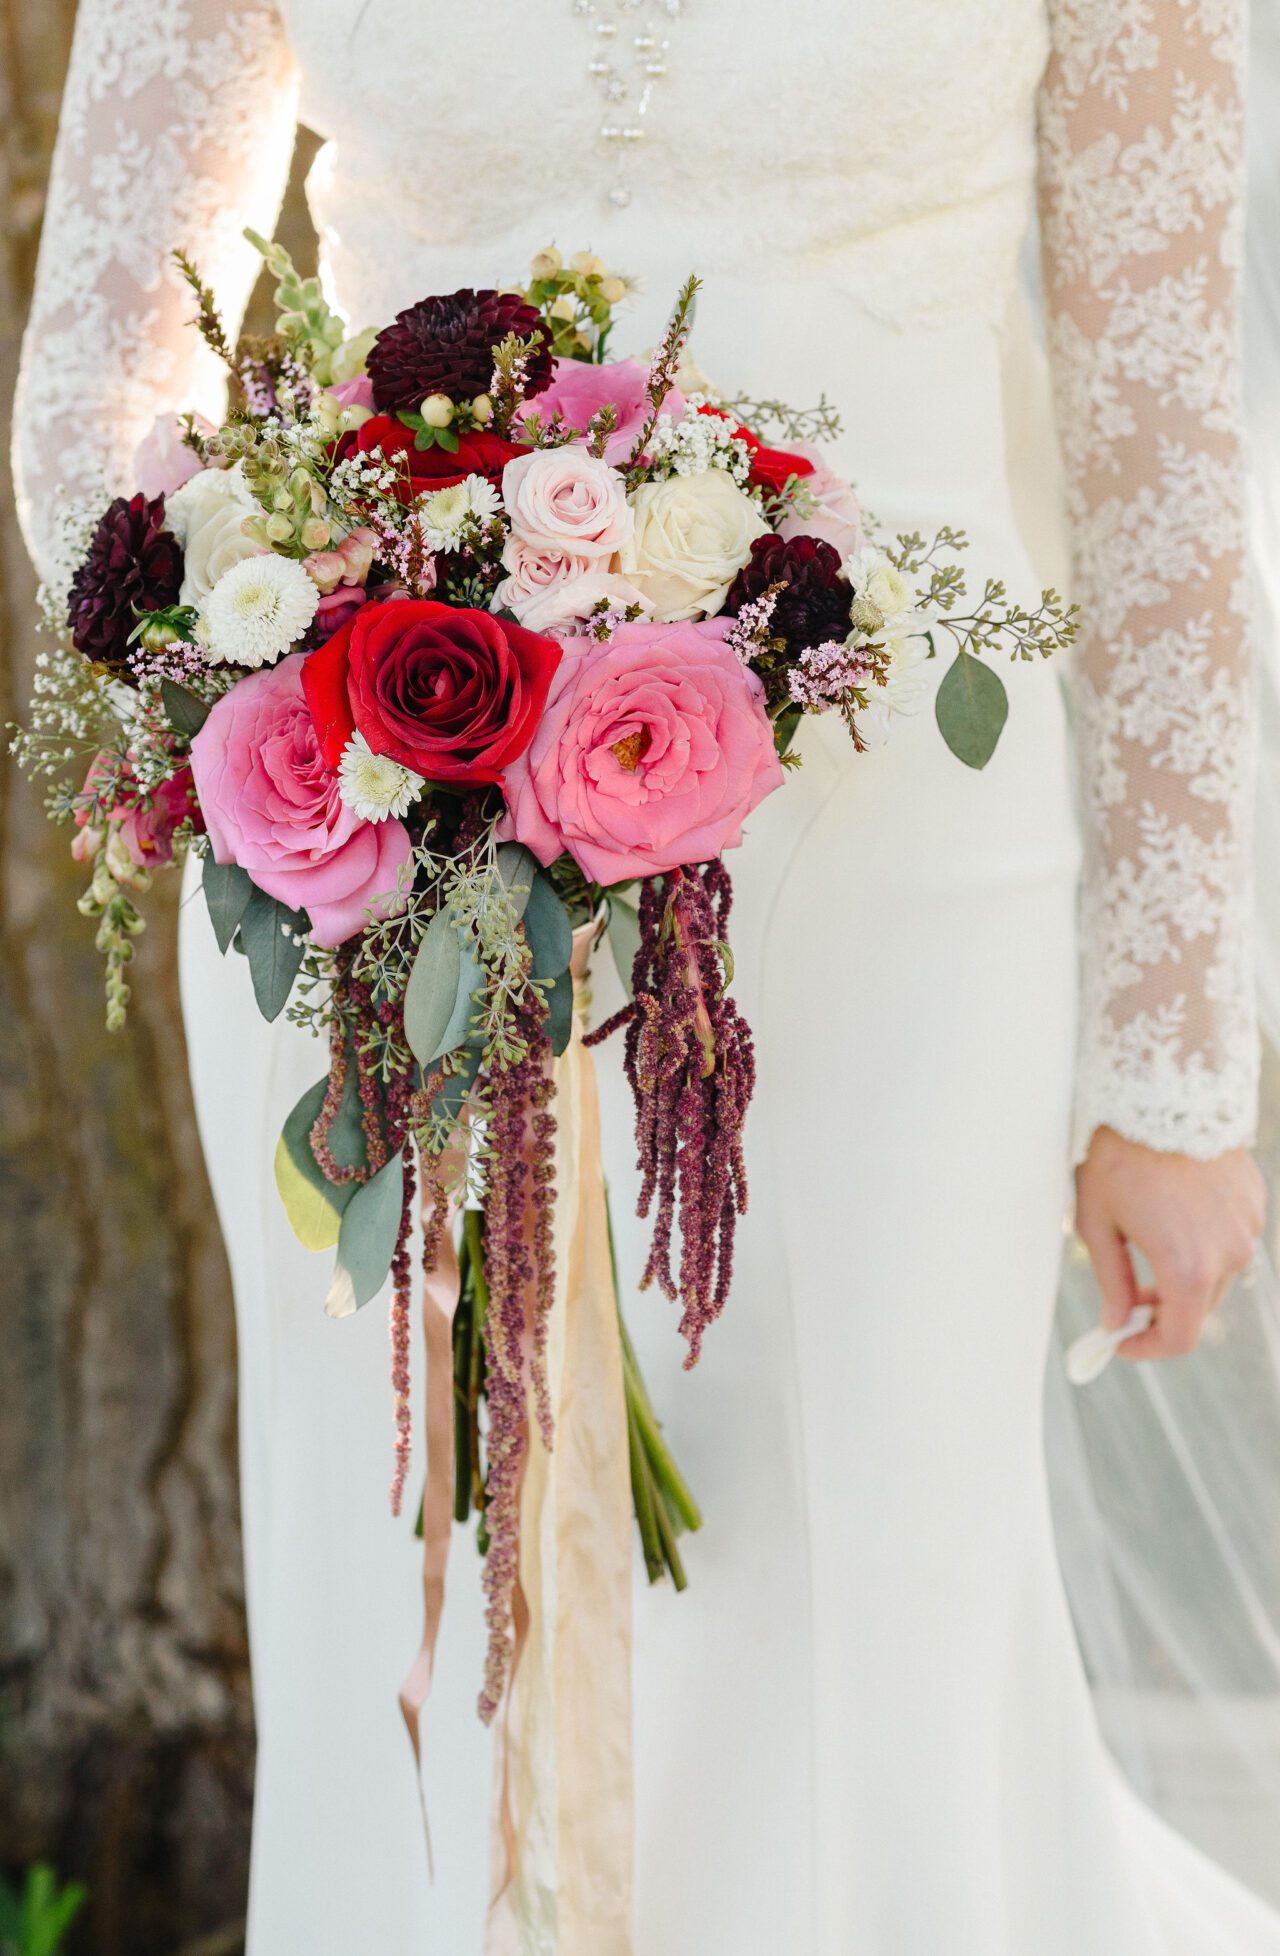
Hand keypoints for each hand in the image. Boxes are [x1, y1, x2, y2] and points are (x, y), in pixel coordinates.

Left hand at [1074, 1126, 1265, 1359]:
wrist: (1162, 1090)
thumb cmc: (1118, 1155)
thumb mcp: (1098, 1222)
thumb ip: (1112, 1281)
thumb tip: (1116, 1321)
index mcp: (1187, 1267)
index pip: (1178, 1338)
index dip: (1148, 1348)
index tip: (1122, 1341)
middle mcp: (1229, 1254)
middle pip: (1199, 1307)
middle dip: (1163, 1310)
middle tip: (1129, 1296)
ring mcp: (1248, 1227)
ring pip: (1218, 1273)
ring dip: (1186, 1273)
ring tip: (1149, 1241)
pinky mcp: (1255, 1201)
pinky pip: (1230, 1238)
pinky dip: (1205, 1241)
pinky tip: (1175, 1211)